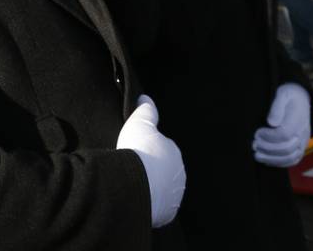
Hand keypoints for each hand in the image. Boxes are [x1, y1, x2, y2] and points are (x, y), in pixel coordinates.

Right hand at [117, 95, 185, 228]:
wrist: (138, 183)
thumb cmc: (139, 151)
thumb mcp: (139, 123)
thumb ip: (145, 110)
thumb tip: (145, 98)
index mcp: (175, 154)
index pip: (164, 151)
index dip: (150, 151)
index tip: (136, 152)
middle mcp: (180, 175)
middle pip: (165, 172)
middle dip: (152, 171)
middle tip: (133, 169)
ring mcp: (175, 196)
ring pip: (163, 190)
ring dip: (152, 188)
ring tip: (132, 186)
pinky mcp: (167, 213)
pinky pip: (159, 208)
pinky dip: (150, 205)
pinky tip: (137, 200)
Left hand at [253, 83, 311, 167]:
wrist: (302, 98)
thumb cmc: (290, 96)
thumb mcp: (283, 94)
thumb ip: (277, 107)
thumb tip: (271, 122)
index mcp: (298, 120)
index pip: (284, 135)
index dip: (269, 137)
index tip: (257, 133)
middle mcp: (302, 133)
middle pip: (287, 148)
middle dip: (267, 148)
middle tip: (254, 144)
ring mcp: (303, 141)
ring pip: (290, 157)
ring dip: (272, 159)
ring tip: (257, 155)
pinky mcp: (301, 147)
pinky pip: (293, 160)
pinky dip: (280, 163)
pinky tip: (267, 160)